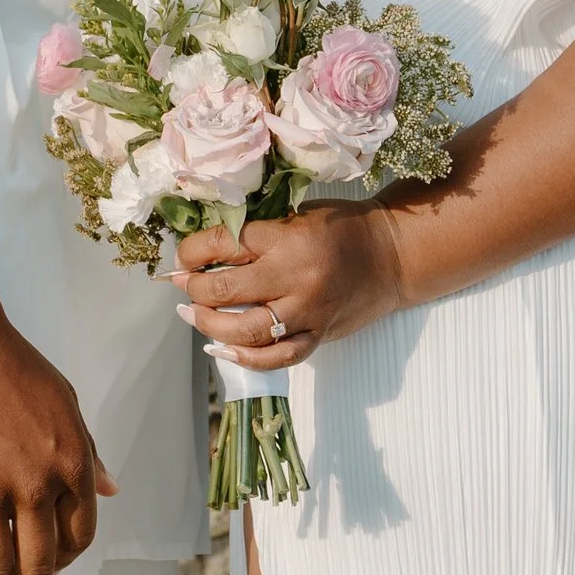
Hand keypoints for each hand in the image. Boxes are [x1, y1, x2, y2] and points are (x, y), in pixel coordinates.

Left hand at [175, 207, 406, 370]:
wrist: (393, 254)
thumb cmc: (342, 227)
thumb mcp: (298, 215)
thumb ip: (257, 233)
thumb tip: (204, 251)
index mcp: (287, 238)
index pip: (224, 244)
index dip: (192, 252)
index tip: (181, 258)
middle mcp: (296, 277)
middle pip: (226, 289)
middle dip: (194, 289)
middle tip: (182, 286)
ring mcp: (309, 311)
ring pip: (247, 330)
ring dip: (210, 325)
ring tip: (192, 315)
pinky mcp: (320, 334)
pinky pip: (279, 356)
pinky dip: (246, 359)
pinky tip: (222, 350)